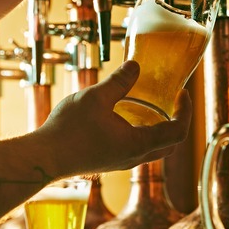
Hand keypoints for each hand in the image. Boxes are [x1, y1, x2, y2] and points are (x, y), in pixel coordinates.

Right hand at [33, 60, 191, 174]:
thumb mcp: (96, 97)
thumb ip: (118, 82)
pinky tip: (127, 116)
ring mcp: (121, 162)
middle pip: (170, 145)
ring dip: (160, 129)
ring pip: (153, 149)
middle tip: (173, 100)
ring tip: (152, 105)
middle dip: (178, 122)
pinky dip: (143, 133)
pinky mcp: (109, 161)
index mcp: (138, 144)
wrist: (43, 158)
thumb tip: (135, 66)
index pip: (178, 131)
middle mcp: (134, 157)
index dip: (185, 111)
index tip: (182, 93)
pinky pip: (137, 149)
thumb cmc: (68, 130)